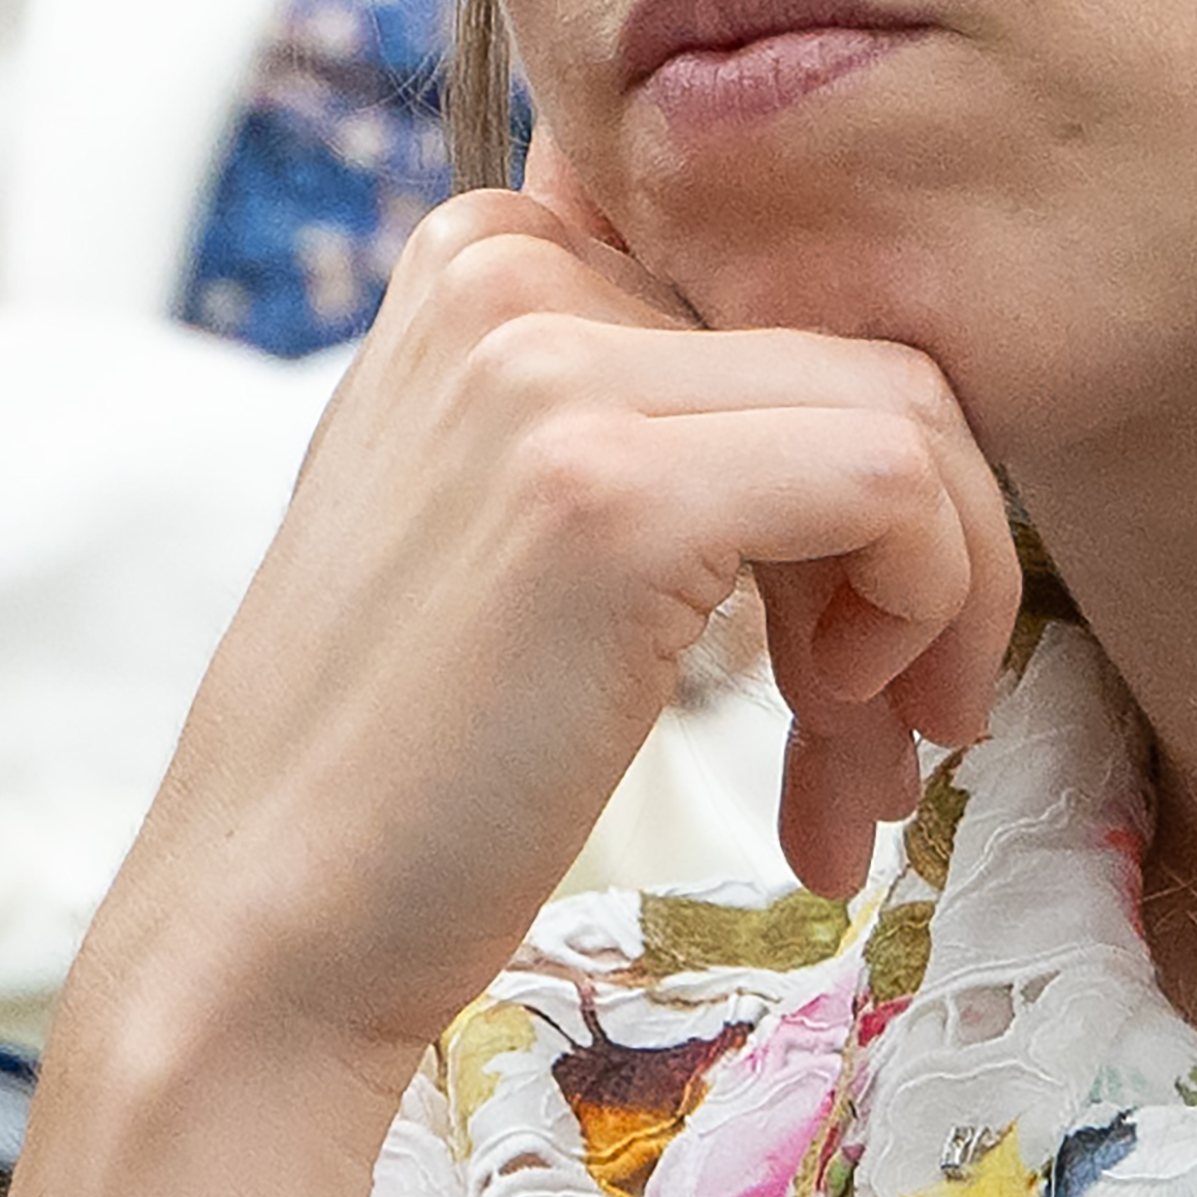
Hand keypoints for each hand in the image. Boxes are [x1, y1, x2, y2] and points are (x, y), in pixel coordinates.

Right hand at [77, 137, 1016, 1081]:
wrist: (259, 940)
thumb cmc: (409, 770)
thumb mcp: (510, 520)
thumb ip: (647, 423)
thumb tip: (901, 421)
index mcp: (485, 256)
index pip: (779, 305)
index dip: (847, 477)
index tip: (837, 640)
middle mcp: (507, 269)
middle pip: (851, 362)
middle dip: (907, 566)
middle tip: (881, 740)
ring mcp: (551, 370)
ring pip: (905, 417)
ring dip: (937, 609)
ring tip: (865, 773)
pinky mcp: (614, 491)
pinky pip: (897, 483)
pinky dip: (934, 605)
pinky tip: (843, 722)